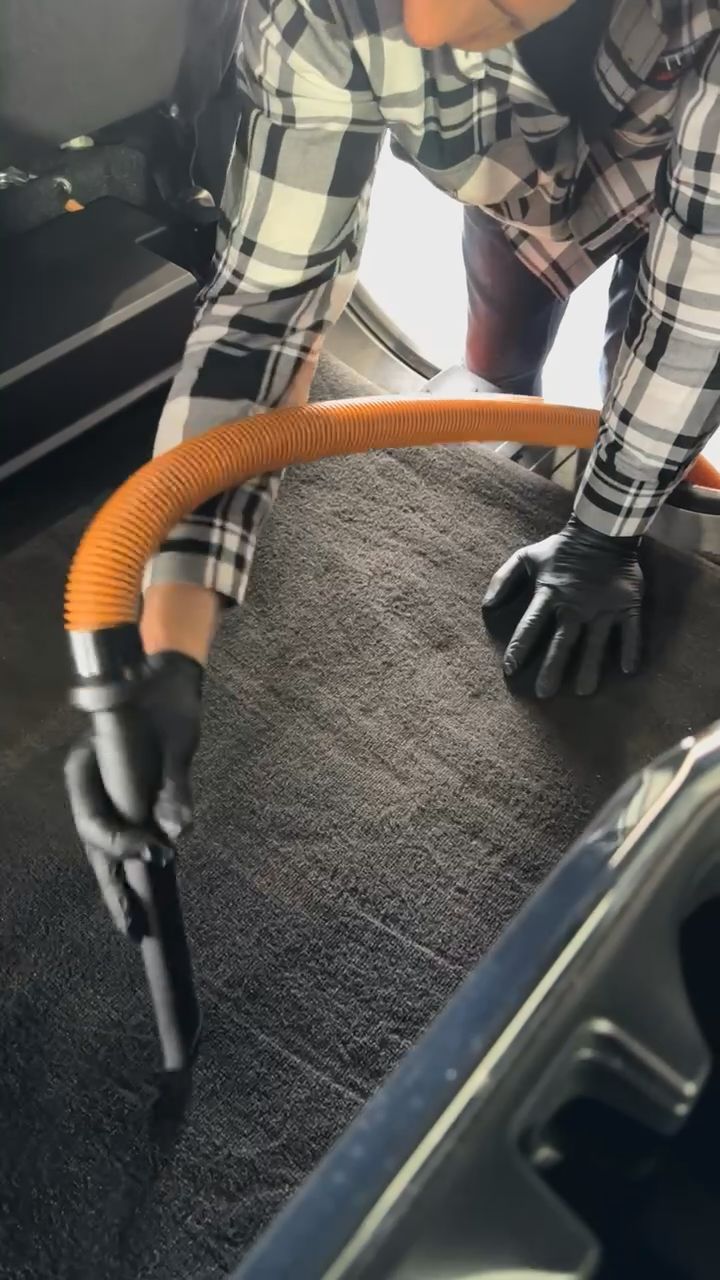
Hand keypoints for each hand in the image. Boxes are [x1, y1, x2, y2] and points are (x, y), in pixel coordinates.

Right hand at [65, 652, 202, 930]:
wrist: (168, 674)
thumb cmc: (170, 700)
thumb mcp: (177, 739)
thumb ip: (175, 784)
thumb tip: (179, 832)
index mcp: (86, 765)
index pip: (96, 820)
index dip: (124, 846)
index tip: (160, 857)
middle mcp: (88, 783)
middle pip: (96, 843)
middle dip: (115, 886)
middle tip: (135, 927)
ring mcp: (102, 791)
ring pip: (106, 847)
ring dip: (123, 883)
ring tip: (138, 923)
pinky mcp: (122, 797)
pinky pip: (123, 838)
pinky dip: (134, 865)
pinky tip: (146, 894)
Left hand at [482, 515, 643, 697]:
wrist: (602, 530)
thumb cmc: (561, 548)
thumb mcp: (526, 557)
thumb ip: (503, 579)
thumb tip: (486, 606)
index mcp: (550, 594)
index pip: (531, 625)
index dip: (519, 647)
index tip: (510, 670)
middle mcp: (575, 605)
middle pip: (561, 642)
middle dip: (551, 669)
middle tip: (544, 694)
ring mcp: (603, 606)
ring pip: (595, 643)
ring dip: (588, 668)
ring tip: (582, 691)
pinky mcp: (627, 604)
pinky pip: (630, 631)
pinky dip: (630, 649)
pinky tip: (627, 670)